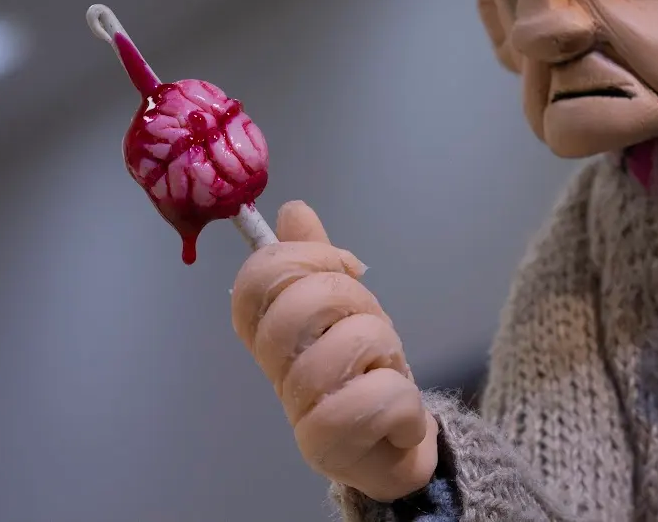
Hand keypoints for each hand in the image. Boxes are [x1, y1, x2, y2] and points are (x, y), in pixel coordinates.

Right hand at [231, 202, 437, 501]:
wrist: (395, 446)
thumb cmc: (364, 372)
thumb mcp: (347, 308)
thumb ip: (319, 262)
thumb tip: (294, 210)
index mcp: (272, 334)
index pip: (256, 280)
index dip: (303, 258)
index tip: (345, 267)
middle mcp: (276, 373)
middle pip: (295, 306)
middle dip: (350, 298)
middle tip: (369, 324)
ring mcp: (297, 413)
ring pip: (345, 345)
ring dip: (385, 348)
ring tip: (387, 371)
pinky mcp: (328, 448)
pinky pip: (374, 398)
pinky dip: (401, 399)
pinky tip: (400, 414)